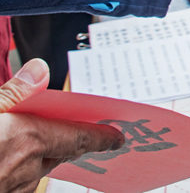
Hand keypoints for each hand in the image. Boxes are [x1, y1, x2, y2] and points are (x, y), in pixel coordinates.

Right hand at [0, 59, 124, 192]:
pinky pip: (17, 185)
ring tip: (40, 146)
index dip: (101, 136)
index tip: (118, 137)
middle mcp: (25, 169)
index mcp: (28, 139)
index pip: (79, 137)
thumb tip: (40, 69)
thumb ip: (11, 93)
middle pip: (59, 154)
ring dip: (41, 159)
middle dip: (69, 143)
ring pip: (36, 172)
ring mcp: (11, 189)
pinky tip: (6, 163)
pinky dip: (19, 172)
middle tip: (85, 136)